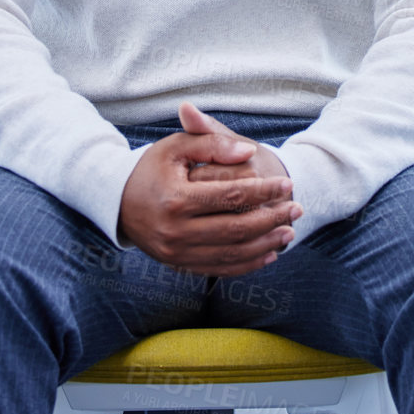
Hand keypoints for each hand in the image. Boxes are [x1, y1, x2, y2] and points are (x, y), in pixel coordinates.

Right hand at [118, 103, 301, 276]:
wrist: (117, 201)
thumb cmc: (152, 168)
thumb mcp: (176, 146)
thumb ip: (212, 144)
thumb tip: (248, 152)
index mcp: (176, 200)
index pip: (232, 196)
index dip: (264, 190)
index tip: (287, 183)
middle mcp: (176, 232)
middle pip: (236, 229)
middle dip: (272, 219)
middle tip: (297, 208)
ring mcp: (177, 253)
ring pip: (232, 254)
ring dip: (266, 244)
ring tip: (289, 231)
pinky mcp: (179, 265)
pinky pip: (220, 269)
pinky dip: (247, 264)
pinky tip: (268, 253)